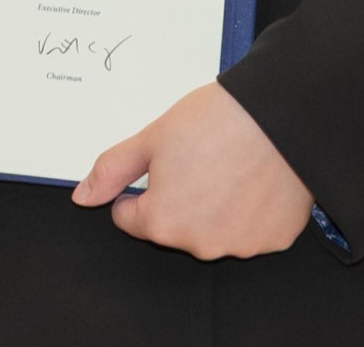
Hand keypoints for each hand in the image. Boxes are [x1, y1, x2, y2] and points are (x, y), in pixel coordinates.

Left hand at [73, 81, 312, 259]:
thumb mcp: (149, 138)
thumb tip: (83, 197)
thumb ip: (111, 171)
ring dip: (212, 207)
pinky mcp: (275, 239)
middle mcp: (202, 245)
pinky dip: (247, 211)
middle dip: (176, 198)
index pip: (129, 218)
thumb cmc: (214, 123)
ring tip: (227, 167)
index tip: (160, 165)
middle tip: (197, 160)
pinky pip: (249, 230)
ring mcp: (242, 246)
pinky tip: (253, 180)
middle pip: (172, 227)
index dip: (139, 188)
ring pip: (211, 230)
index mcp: (163, 223)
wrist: (280, 116)